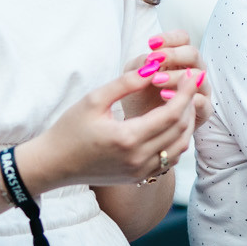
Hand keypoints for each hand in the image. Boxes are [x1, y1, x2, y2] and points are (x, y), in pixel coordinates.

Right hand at [25, 66, 198, 188]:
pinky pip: (169, 160)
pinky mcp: (139, 178)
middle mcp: (138, 158)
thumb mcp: (94, 99)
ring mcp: (140, 171)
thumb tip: (153, 68)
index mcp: (128, 138)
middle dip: (189, 105)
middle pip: (181, 130)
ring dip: (186, 124)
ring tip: (183, 102)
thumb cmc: (69, 128)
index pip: (172, 113)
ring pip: (179, 147)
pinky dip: (176, 141)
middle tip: (190, 85)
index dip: (186, 93)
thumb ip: (125, 82)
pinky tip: (172, 124)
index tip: (193, 76)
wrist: (54, 164)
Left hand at [127, 33, 211, 131]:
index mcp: (178, 58)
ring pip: (199, 76)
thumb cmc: (138, 98)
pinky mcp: (202, 111)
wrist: (138, 128)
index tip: (151, 43)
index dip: (170, 38)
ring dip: (177, 76)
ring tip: (156, 82)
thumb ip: (140, 65)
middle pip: (193, 54)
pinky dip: (189, 98)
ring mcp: (200, 89)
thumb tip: (150, 59)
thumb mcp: (133, 77)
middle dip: (173, 55)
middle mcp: (193, 70)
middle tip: (155, 59)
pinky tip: (169, 98)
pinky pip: (204, 102)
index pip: (183, 39)